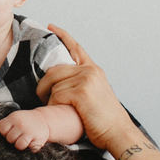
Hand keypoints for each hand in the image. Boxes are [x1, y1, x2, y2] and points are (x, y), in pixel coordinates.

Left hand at [0, 109, 51, 150]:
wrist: (43, 119)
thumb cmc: (24, 120)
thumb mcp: (12, 118)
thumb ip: (0, 124)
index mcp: (14, 118)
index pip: (2, 130)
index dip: (5, 133)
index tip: (10, 131)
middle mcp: (22, 125)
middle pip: (10, 139)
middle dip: (13, 139)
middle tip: (18, 136)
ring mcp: (30, 132)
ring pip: (19, 145)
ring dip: (20, 145)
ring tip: (24, 140)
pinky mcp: (38, 140)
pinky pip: (30, 149)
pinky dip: (30, 149)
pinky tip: (31, 143)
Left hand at [36, 25, 139, 154]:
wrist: (118, 133)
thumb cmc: (104, 120)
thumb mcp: (96, 95)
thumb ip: (82, 84)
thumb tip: (61, 83)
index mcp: (94, 70)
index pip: (75, 48)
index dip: (62, 35)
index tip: (50, 26)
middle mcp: (90, 71)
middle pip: (55, 70)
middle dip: (43, 85)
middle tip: (42, 97)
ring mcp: (86, 80)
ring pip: (54, 84)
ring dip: (49, 98)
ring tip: (55, 108)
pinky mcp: (81, 92)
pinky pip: (56, 95)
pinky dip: (54, 105)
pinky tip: (62, 111)